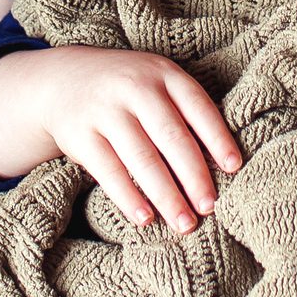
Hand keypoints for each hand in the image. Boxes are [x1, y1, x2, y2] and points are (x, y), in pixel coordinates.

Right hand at [0, 46, 242, 232]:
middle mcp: (134, 87)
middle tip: (210, 207)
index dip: (217, 137)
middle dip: (193, 176)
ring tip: (185, 223)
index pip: (197, 106)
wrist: (62, 80)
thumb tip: (223, 165)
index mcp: (162, 73)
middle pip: (171, 136)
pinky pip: (108, 170)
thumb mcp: (157, 83)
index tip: (234, 168)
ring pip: (141, 158)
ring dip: (166, 195)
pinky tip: (145, 218)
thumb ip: (185, 112)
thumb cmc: (128, 90)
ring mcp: (104, 110)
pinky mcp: (79, 134)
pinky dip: (128, 197)